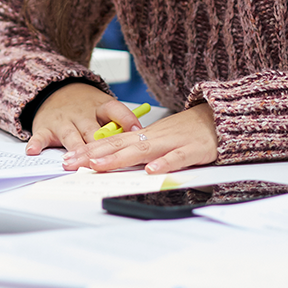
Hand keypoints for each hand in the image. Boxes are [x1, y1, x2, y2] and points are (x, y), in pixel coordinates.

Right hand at [26, 83, 143, 158]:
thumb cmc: (85, 105)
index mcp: (100, 106)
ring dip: (73, 148)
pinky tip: (34, 152)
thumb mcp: (104, 107)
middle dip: (98, 144)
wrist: (55, 90)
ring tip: (74, 161)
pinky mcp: (46, 127)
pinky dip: (36, 144)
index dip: (128, 120)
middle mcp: (82, 114)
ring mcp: (64, 121)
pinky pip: (40, 136)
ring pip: (70, 136)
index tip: (138, 131)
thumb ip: (119, 123)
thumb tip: (141, 138)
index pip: (116, 110)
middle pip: (93, 130)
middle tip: (105, 158)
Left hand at [71, 103, 217, 174]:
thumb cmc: (188, 130)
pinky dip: (165, 163)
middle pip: (120, 144)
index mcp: (145, 134)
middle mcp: (154, 136)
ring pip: (143, 149)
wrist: (220, 116)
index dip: (89, 149)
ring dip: (120, 157)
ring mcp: (173, 142)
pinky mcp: (193, 149)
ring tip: (99, 165)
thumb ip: (138, 148)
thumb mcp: (159, 138)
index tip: (67, 158)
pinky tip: (152, 171)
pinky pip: (178, 157)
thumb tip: (112, 160)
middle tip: (71, 163)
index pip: (112, 141)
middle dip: (93, 154)